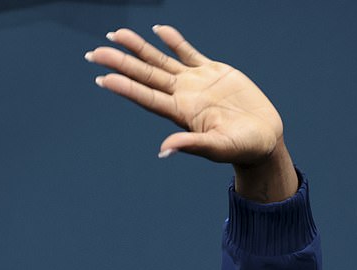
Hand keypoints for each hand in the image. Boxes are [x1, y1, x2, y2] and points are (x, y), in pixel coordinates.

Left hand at [87, 25, 297, 200]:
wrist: (262, 138)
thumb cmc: (241, 148)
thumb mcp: (216, 147)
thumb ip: (191, 145)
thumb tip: (164, 150)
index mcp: (181, 113)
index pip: (146, 96)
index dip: (124, 86)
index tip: (102, 77)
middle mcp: (183, 96)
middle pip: (145, 74)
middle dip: (120, 62)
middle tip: (94, 52)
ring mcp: (196, 82)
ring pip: (160, 60)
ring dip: (138, 48)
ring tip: (116, 35)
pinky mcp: (213, 72)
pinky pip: (188, 52)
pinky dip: (173, 41)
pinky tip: (157, 32)